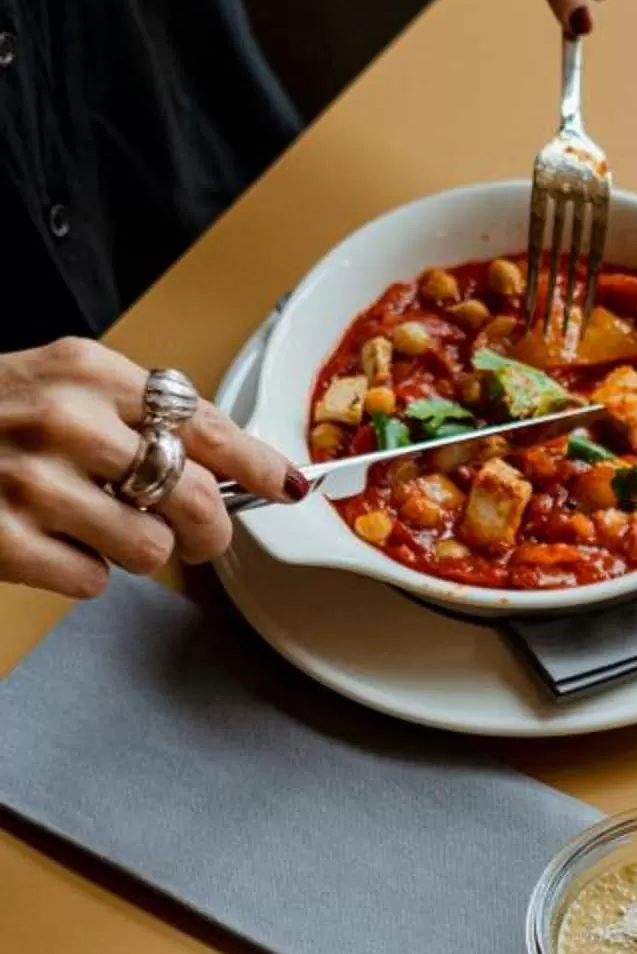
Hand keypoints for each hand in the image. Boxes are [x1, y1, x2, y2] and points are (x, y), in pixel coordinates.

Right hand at [0, 341, 303, 601]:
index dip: (259, 463)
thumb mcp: (58, 382)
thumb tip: (225, 463)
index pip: (203, 422)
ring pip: (150, 547)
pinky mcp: (5, 539)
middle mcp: (64, 421)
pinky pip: (93, 582)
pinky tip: (50, 543)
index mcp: (87, 372)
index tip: (290, 486)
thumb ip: (133, 411)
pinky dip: (82, 573)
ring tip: (92, 526)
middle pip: (192, 495)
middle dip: (211, 529)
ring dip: (135, 550)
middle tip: (203, 537)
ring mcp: (32, 481)